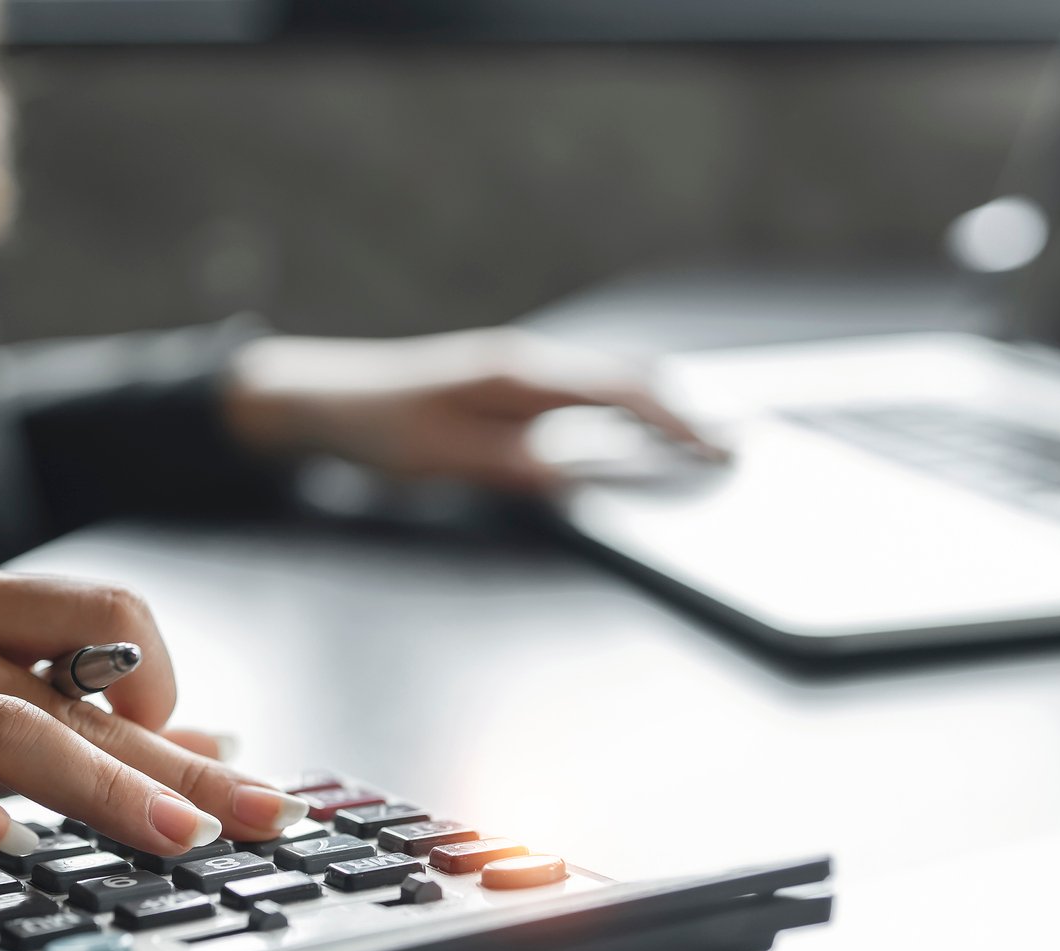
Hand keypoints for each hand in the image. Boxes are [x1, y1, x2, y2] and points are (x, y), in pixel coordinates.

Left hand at [222, 327, 718, 491]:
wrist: (327, 399)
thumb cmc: (382, 426)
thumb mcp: (449, 459)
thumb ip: (519, 467)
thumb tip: (584, 478)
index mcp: (521, 374)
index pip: (621, 391)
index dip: (677, 422)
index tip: (718, 450)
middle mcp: (529, 364)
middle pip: (628, 380)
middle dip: (685, 413)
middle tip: (732, 449)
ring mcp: (522, 373)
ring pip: (609, 385)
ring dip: (658, 412)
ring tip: (703, 445)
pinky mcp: (510, 389)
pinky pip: (584, 397)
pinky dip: (624, 416)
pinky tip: (638, 440)